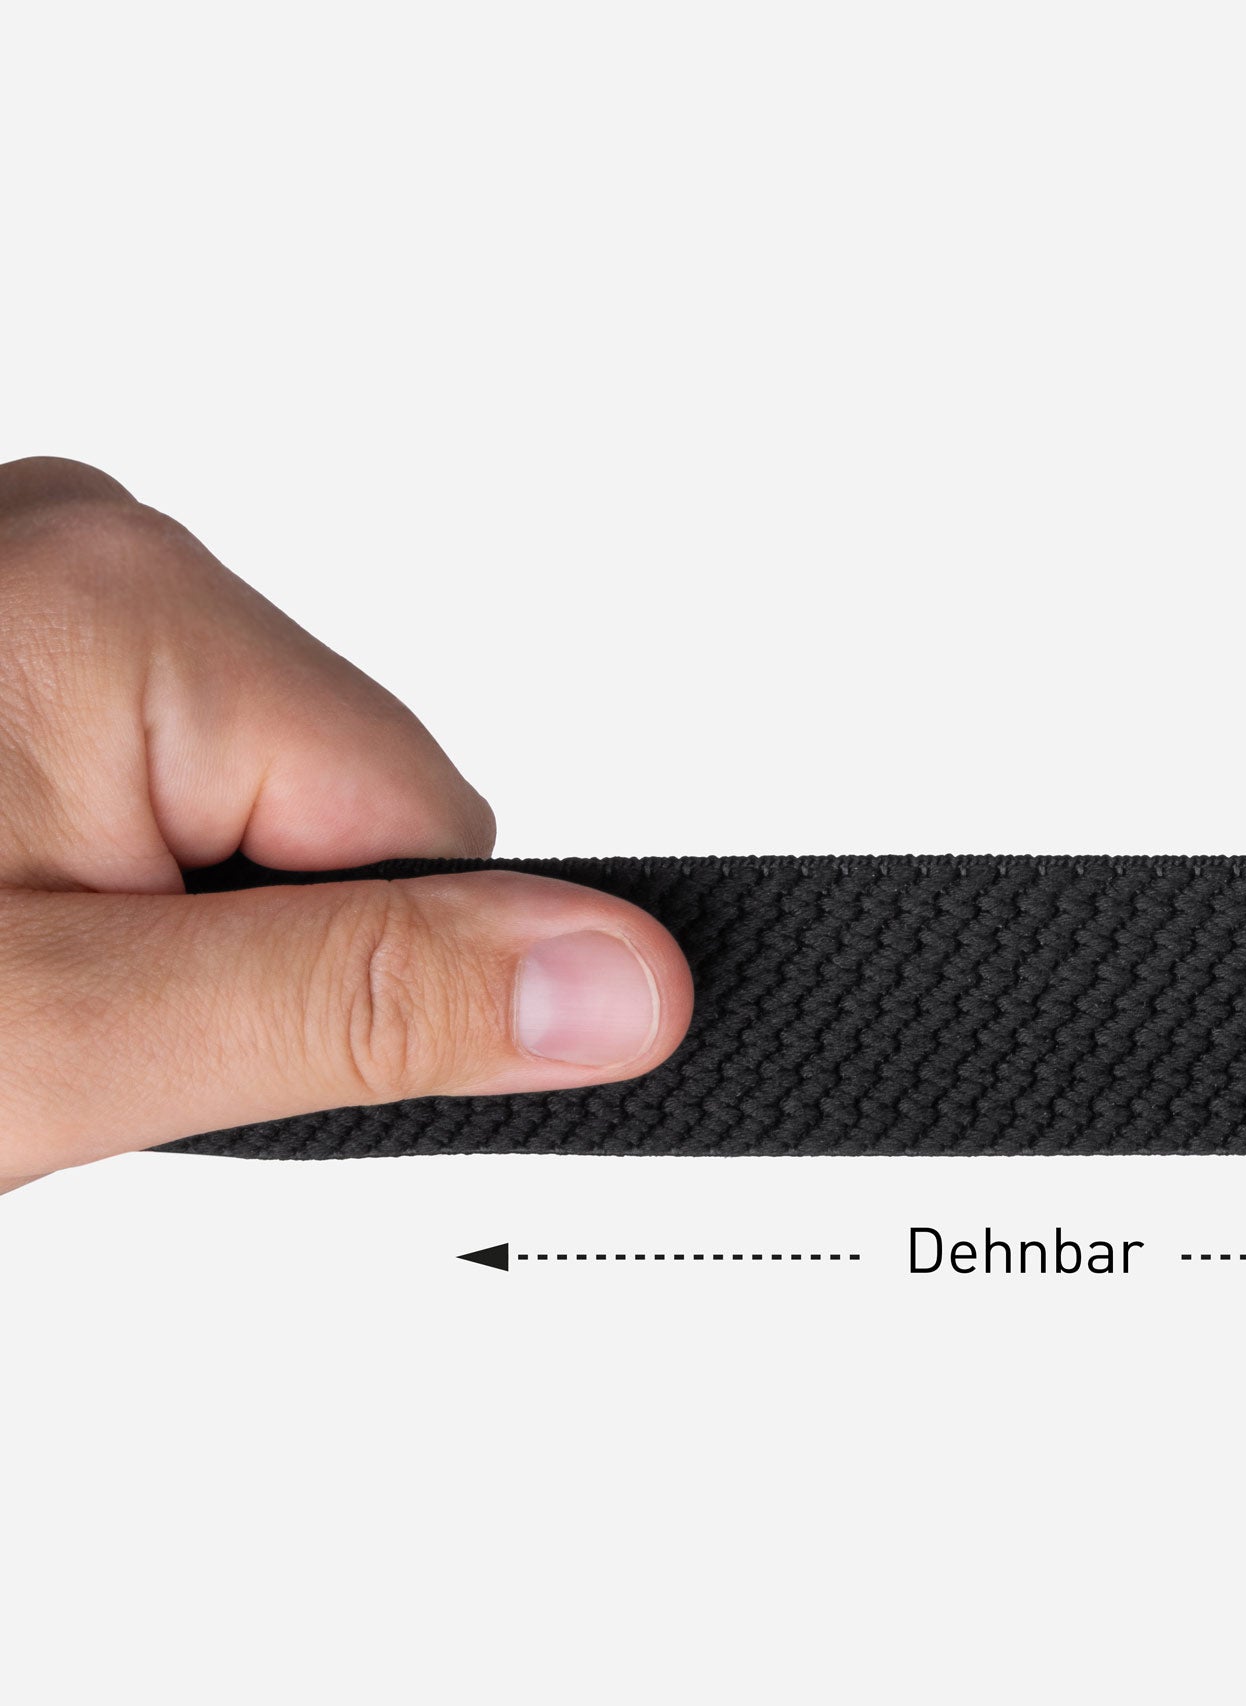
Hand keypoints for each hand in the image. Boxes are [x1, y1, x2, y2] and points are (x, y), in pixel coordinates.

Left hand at [0, 458, 691, 1194]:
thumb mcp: (61, 1033)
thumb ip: (356, 1001)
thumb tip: (624, 982)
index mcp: (141, 607)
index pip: (439, 830)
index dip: (364, 978)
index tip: (213, 1050)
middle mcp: (111, 557)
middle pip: (358, 814)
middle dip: (250, 949)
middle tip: (66, 1022)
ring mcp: (56, 590)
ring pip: (270, 811)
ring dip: (179, 923)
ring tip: (14, 977)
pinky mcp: (27, 646)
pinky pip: (177, 783)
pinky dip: (116, 882)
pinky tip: (10, 918)